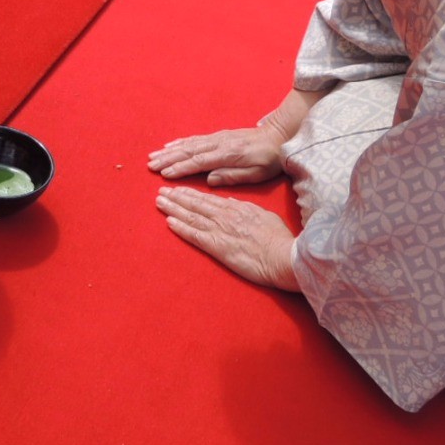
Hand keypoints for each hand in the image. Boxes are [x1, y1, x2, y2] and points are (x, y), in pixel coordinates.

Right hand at [148, 125, 283, 185]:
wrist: (278, 136)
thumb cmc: (268, 160)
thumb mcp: (256, 173)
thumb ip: (232, 176)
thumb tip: (209, 180)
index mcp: (227, 155)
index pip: (199, 162)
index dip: (180, 168)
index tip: (164, 174)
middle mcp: (218, 143)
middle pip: (188, 151)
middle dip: (168, 158)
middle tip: (150, 165)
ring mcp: (216, 138)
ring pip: (188, 144)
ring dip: (170, 150)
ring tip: (153, 156)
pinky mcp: (217, 136)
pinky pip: (194, 138)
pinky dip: (180, 142)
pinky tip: (170, 145)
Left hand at [156, 187, 299, 290]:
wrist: (284, 256)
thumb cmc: (278, 238)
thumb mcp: (262, 214)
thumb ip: (243, 207)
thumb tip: (229, 202)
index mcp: (236, 208)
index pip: (208, 198)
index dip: (191, 193)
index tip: (178, 189)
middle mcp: (225, 216)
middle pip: (196, 204)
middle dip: (177, 197)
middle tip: (161, 191)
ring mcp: (220, 230)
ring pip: (191, 216)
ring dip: (173, 208)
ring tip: (159, 202)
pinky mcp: (218, 247)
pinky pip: (195, 235)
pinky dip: (181, 228)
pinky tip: (169, 222)